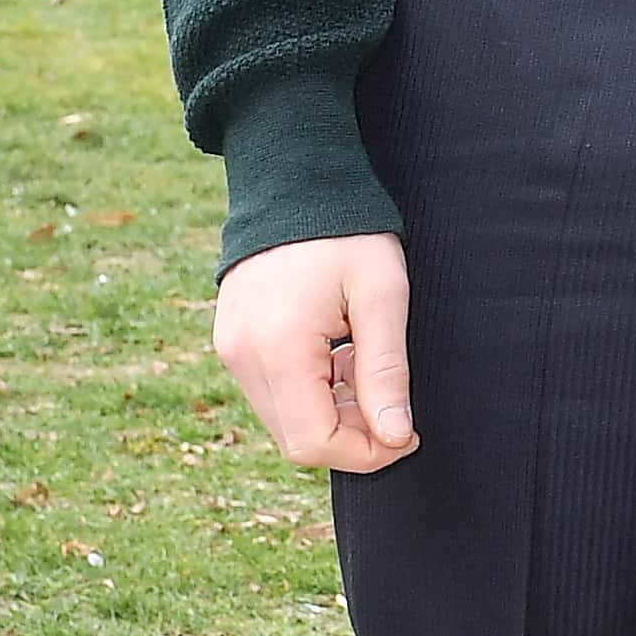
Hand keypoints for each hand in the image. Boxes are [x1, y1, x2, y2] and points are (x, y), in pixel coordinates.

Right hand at [213, 232, 418, 472]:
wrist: (293, 182)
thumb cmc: (347, 232)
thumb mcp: (383, 296)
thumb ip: (386, 371)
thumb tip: (395, 438)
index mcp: (279, 347)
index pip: (315, 444)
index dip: (366, 454)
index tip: (406, 433)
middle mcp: (242, 356)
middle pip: (298, 440)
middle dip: (352, 434)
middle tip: (390, 394)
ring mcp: (230, 349)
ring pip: (285, 420)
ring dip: (332, 411)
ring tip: (361, 356)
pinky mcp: (230, 342)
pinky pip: (272, 392)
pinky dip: (310, 390)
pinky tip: (337, 350)